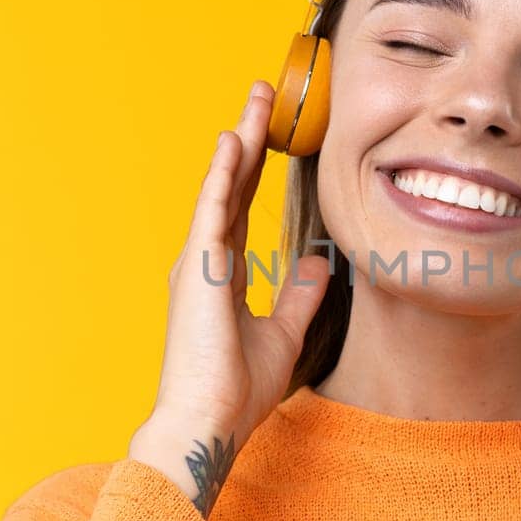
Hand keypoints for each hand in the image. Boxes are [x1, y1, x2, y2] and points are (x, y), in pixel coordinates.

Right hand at [130, 80, 330, 510]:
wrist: (209, 423)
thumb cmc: (238, 389)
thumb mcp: (284, 332)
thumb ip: (300, 294)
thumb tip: (322, 262)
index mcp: (222, 274)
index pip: (240, 207)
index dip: (253, 169)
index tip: (269, 132)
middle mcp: (206, 261)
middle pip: (230, 187)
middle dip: (248, 140)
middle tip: (263, 96)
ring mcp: (199, 264)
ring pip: (220, 189)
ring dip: (238, 144)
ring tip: (255, 103)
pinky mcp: (199, 272)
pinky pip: (212, 212)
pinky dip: (222, 176)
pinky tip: (234, 144)